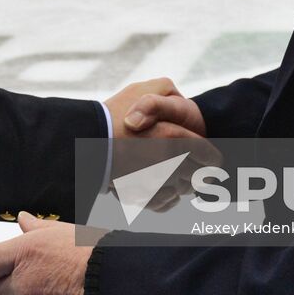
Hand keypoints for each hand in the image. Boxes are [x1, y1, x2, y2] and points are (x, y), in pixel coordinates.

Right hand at [103, 79, 217, 209]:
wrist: (80, 141)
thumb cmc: (112, 114)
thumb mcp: (142, 91)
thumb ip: (166, 94)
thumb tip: (182, 102)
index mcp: (173, 139)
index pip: (208, 156)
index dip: (213, 157)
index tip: (213, 158)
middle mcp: (166, 165)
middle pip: (196, 176)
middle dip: (198, 172)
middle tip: (199, 168)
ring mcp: (152, 184)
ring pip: (180, 191)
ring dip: (182, 185)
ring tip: (179, 177)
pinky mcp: (139, 198)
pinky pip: (163, 203)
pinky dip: (166, 198)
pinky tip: (164, 188)